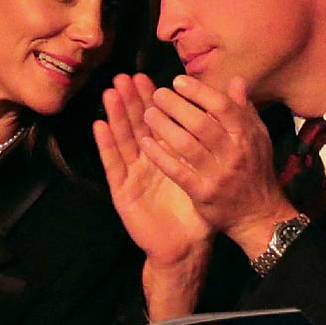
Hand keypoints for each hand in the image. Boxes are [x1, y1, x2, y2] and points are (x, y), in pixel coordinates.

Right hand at [94, 73, 212, 264]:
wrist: (185, 247)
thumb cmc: (198, 211)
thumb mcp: (209, 172)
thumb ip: (215, 143)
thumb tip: (225, 121)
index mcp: (166, 154)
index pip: (158, 121)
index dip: (151, 100)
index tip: (147, 77)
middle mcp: (147, 160)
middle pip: (137, 125)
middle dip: (131, 101)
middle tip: (124, 77)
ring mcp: (133, 174)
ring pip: (123, 139)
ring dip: (116, 115)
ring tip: (110, 92)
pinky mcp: (122, 191)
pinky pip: (114, 165)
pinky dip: (106, 145)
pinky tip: (100, 125)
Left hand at [141, 75, 296, 255]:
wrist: (258, 213)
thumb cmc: (254, 169)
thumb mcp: (257, 137)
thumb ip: (243, 110)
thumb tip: (236, 80)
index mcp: (246, 135)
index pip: (222, 106)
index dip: (198, 91)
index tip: (177, 81)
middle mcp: (233, 153)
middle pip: (200, 123)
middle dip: (175, 105)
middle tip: (157, 95)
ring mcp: (218, 174)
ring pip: (186, 145)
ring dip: (163, 127)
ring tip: (148, 114)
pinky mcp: (203, 193)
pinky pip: (177, 171)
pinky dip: (160, 155)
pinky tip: (145, 142)